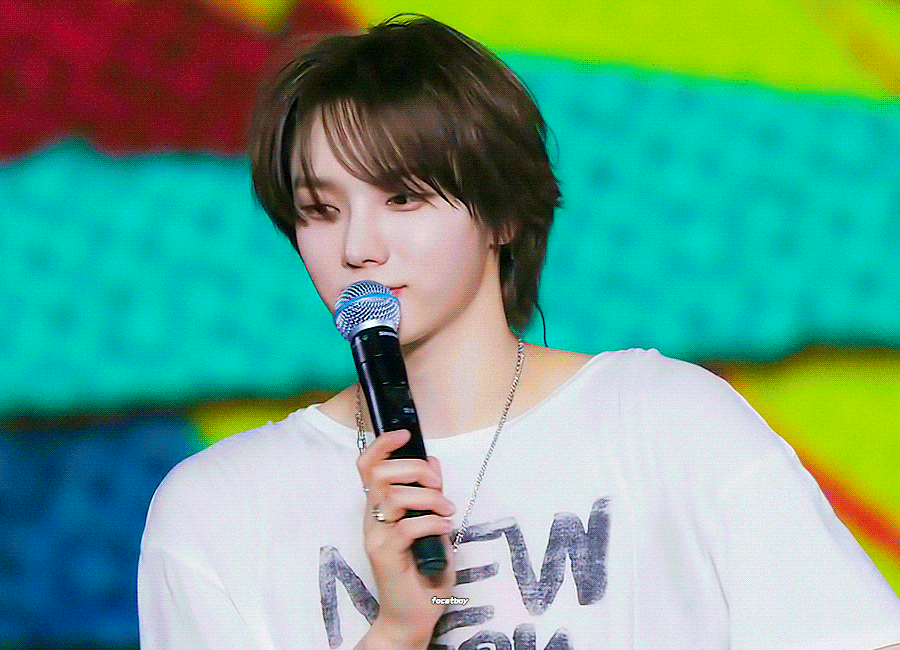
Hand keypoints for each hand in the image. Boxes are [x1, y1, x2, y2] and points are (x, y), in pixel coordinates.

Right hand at [356, 430, 455, 649]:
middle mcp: (372, 518)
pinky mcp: (385, 555)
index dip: (384, 444)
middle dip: (415, 469)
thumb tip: (433, 464)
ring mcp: (376, 536)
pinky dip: (433, 523)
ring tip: (446, 512)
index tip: (405, 435)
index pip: (368, 465)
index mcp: (379, 507)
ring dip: (429, 498)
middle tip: (438, 485)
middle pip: (381, 473)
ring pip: (394, 496)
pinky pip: (408, 526)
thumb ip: (429, 496)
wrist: (412, 617)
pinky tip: (444, 531)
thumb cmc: (422, 572)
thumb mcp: (431, 525)